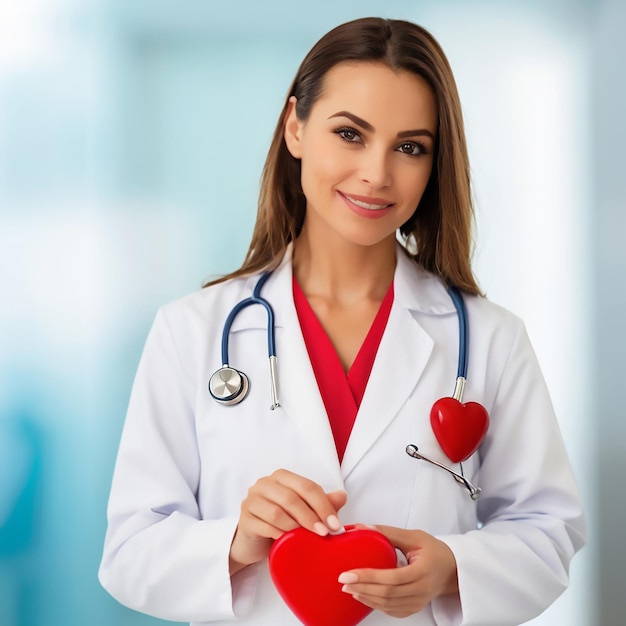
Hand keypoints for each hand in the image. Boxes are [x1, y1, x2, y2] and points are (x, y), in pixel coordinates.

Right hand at [229, 469, 346, 573]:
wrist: (254, 542)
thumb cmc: (282, 522)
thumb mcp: (305, 512)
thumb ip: (322, 503)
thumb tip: (342, 496)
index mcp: (282, 477)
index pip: (307, 486)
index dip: (323, 504)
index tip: (335, 524)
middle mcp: (264, 484)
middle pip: (291, 498)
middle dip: (311, 516)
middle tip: (325, 533)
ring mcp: (252, 500)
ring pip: (277, 512)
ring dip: (296, 527)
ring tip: (308, 538)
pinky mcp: (245, 520)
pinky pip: (264, 527)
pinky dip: (279, 534)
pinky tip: (288, 542)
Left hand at [337, 526, 457, 617]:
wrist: (452, 570)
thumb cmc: (434, 551)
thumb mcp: (414, 536)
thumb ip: (389, 533)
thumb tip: (363, 527)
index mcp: (422, 571)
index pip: (392, 578)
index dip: (368, 577)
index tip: (348, 574)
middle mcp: (421, 590)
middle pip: (388, 594)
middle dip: (362, 587)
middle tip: (343, 581)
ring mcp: (418, 602)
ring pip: (388, 605)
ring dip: (366, 597)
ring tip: (349, 588)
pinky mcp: (413, 608)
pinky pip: (392, 610)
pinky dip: (375, 604)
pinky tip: (363, 595)